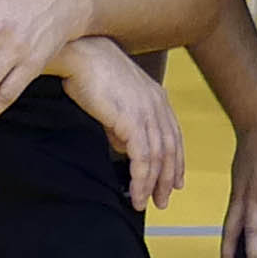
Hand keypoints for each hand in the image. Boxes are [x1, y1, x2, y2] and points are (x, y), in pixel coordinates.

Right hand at [59, 36, 188, 211]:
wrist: (79, 54)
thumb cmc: (90, 72)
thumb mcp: (114, 98)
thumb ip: (121, 123)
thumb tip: (122, 145)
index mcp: (156, 97)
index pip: (173, 135)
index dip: (176, 161)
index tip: (175, 181)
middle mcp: (157, 105)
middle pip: (170, 150)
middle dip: (168, 178)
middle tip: (162, 200)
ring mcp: (146, 113)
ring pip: (158, 158)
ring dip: (153, 185)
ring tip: (145, 203)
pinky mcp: (131, 121)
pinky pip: (142, 158)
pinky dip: (141, 180)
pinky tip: (136, 193)